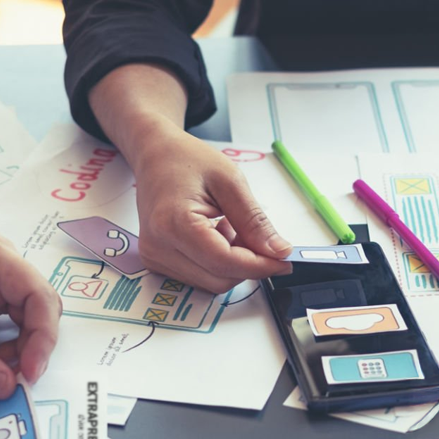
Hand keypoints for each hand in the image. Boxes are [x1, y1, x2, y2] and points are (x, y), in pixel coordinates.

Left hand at [0, 230, 60, 398]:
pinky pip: (8, 320)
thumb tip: (5, 385)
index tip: (29, 372)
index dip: (42, 336)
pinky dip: (4, 344)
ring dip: (18, 347)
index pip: (38, 295)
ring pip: (26, 316)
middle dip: (32, 345)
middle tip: (15, 379)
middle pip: (39, 306)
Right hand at [128, 124, 292, 291]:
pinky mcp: (156, 261)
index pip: (225, 262)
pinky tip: (217, 236)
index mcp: (173, 223)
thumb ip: (254, 221)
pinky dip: (219, 263)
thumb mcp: (230, 181)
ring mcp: (154, 257)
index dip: (260, 265)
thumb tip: (278, 252)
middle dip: (248, 264)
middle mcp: (158, 247)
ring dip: (233, 263)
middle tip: (260, 237)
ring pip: (211, 283)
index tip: (284, 260)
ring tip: (231, 227)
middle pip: (219, 280)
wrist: (155, 155)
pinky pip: (200, 276)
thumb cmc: (186, 159)